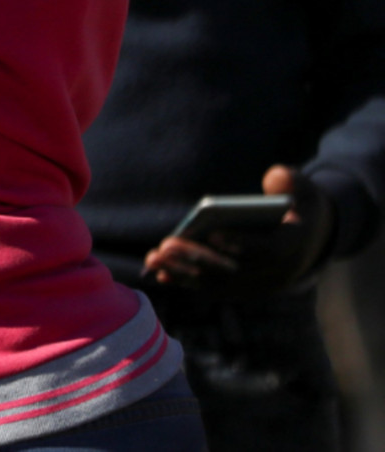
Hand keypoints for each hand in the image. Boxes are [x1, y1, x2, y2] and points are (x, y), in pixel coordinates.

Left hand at [142, 165, 335, 296]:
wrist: (313, 237)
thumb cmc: (299, 205)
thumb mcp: (302, 188)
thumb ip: (290, 181)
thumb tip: (275, 176)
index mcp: (296, 245)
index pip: (270, 250)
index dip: (243, 244)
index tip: (213, 236)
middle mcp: (280, 272)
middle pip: (236, 272)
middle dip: (198, 260)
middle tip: (165, 246)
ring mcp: (263, 285)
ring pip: (221, 285)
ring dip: (185, 274)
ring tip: (154, 260)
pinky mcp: (247, 290)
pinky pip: (216, 289)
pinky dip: (189, 282)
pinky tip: (161, 273)